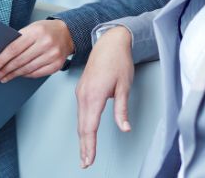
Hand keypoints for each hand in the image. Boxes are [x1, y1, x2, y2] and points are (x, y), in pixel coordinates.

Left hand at [0, 19, 74, 82]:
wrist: (68, 33)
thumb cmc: (46, 30)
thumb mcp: (31, 28)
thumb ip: (19, 40)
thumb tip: (2, 57)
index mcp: (36, 32)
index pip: (14, 48)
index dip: (2, 60)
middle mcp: (45, 43)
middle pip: (20, 60)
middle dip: (5, 70)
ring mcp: (52, 55)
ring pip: (28, 69)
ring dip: (14, 75)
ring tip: (4, 78)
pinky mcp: (57, 64)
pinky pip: (37, 73)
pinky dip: (26, 75)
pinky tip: (19, 75)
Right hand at [75, 26, 133, 168]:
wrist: (110, 42)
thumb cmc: (118, 60)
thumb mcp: (124, 85)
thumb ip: (122, 108)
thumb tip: (124, 127)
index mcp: (94, 95)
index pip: (90, 127)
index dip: (89, 146)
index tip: (89, 160)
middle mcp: (84, 94)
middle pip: (82, 126)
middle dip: (84, 146)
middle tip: (85, 163)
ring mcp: (81, 91)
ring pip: (80, 120)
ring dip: (82, 137)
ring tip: (85, 153)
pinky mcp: (82, 89)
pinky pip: (80, 111)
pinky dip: (82, 125)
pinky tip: (85, 133)